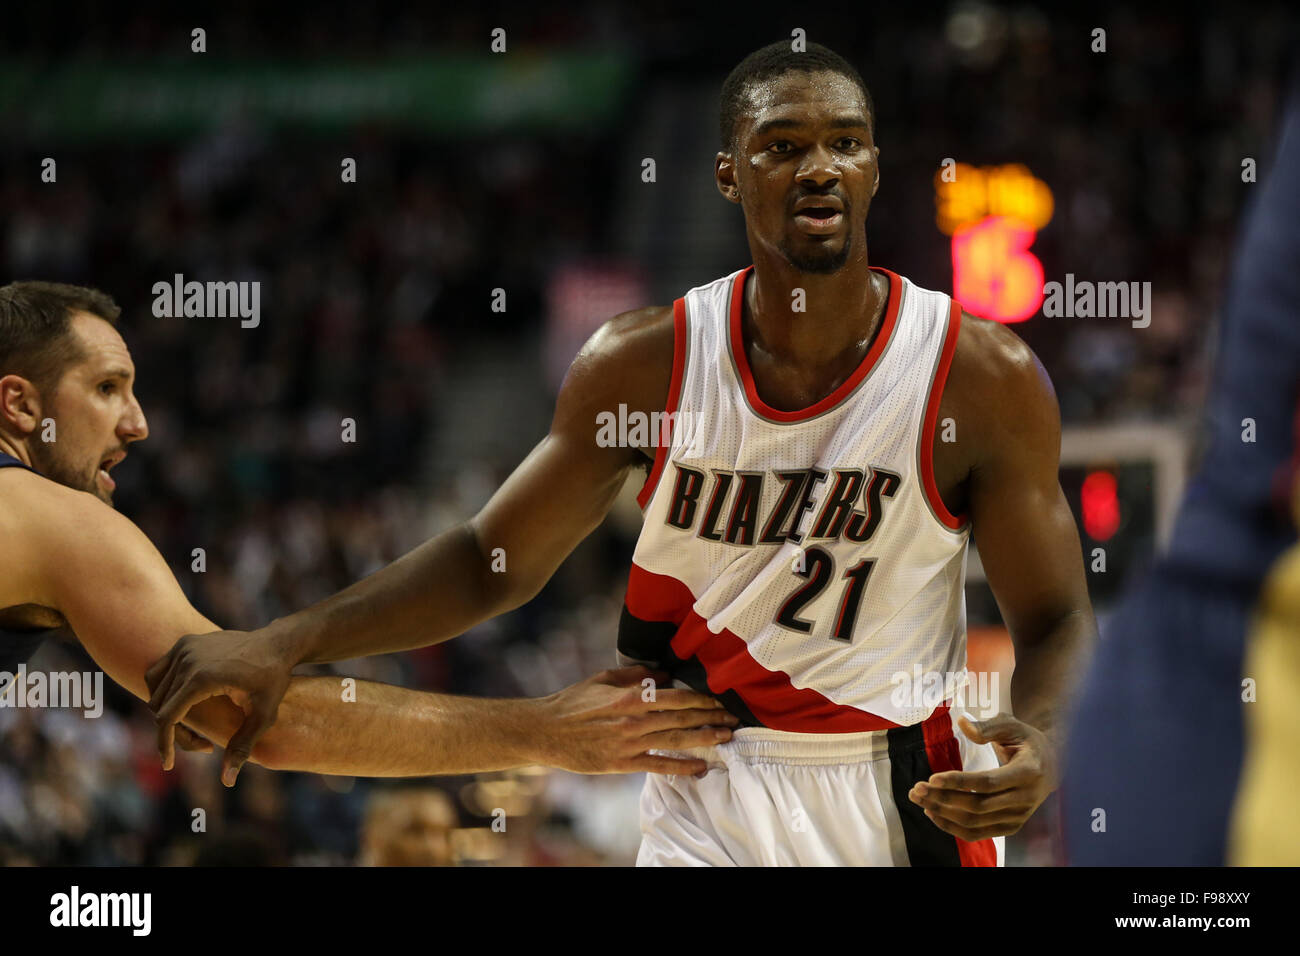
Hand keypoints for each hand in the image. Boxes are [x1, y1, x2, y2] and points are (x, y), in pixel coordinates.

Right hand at [145, 627, 297, 785]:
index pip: (167, 717)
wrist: (278, 644)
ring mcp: (185, 647)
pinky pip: (160, 671)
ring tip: (193, 727)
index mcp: (201, 677)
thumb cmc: (274, 680)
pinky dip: (163, 690)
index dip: (164, 744)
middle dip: (172, 731)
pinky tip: (184, 705)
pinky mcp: (186, 642)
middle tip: (202, 745)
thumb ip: (242, 746)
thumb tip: (227, 781)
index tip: (169, 764)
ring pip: (155, 689)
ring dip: (165, 711)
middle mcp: (188, 659)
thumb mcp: (263, 716)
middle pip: (159, 705)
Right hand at [533, 666, 738, 775]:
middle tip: (734, 719)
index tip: (720, 699)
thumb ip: (636, 675)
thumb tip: (665, 673)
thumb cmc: (573, 702)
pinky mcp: (622, 764)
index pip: (677, 697)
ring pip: (676, 740)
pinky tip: (700, 767)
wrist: (546, 730)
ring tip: (726, 738)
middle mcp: (635, 720)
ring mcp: (630, 743)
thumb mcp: (603, 678)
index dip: (702, 699)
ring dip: (705, 739)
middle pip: (683, 718)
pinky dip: (681, 767)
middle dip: (711, 718)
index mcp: (632, 697)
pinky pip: (658, 765)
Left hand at [907, 712, 1056, 840]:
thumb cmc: (1025, 740)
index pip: (989, 783)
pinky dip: (953, 827)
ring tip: (918, 798)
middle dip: (943, 798)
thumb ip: (987, 726)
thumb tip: (962, 723)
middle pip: (978, 806)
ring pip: (975, 823)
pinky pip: (978, 833)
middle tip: (916, 789)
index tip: (932, 778)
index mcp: (1028, 771)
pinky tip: (933, 813)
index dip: (959, 782)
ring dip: (942, 813)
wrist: (1051, 764)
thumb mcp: (1011, 725)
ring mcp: (1019, 816)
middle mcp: (1025, 798)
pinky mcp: (1011, 826)